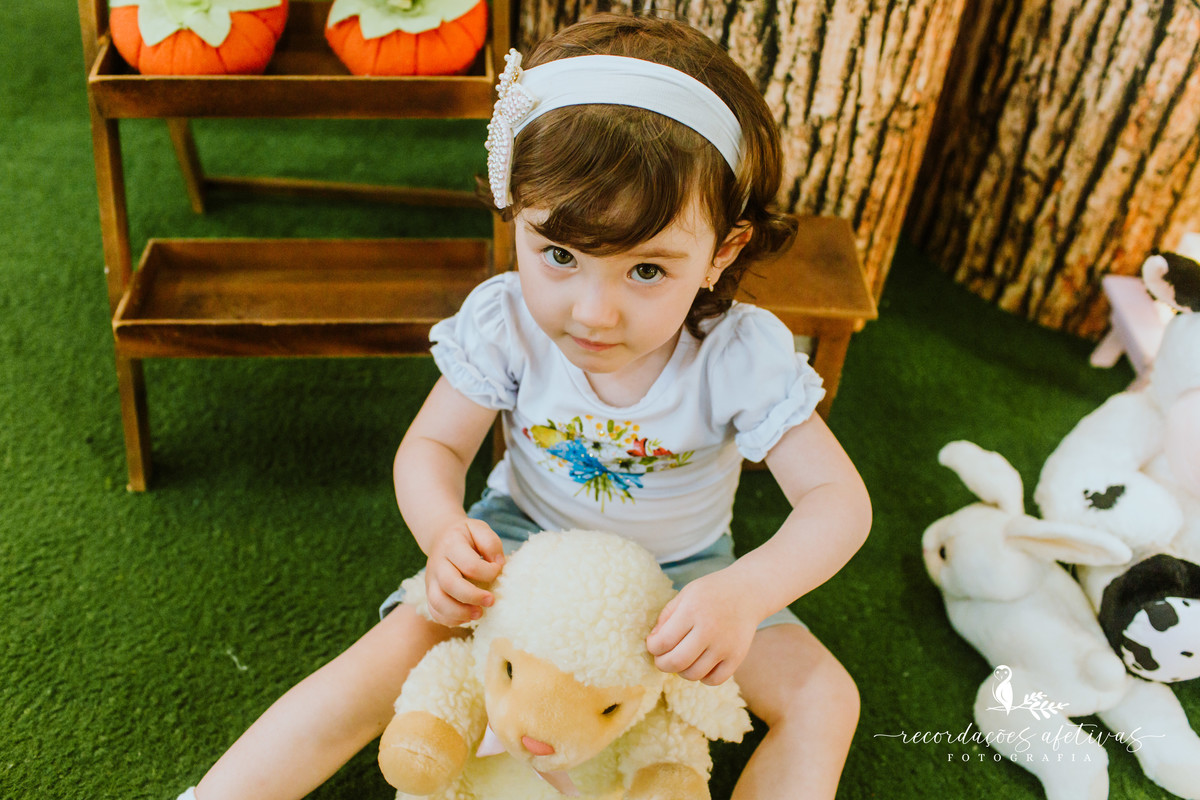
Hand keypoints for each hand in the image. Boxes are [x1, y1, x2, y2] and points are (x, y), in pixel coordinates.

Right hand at [424, 518, 504, 625]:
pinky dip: (450, 619)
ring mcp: (431, 580)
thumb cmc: (466, 536)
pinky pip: (434, 611)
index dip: (488, 572)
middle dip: (473, 596)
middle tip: (491, 601)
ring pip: (437, 602)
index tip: (498, 571)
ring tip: (479, 614)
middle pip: (450, 584)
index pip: (470, 564)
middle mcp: (438, 563)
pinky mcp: (429, 593)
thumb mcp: (479, 529)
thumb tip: (499, 564)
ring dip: (460, 613)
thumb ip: (491, 544)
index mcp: (452, 545)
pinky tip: (467, 617)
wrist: (441, 536)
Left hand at [645, 569, 757, 684]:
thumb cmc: (711, 592)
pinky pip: (714, 680)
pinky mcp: (737, 657)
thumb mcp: (685, 595)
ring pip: (693, 674)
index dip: (652, 647)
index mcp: (692, 611)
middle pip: (676, 662)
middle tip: (662, 657)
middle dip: (662, 663)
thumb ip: (666, 617)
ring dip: (681, 671)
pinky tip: (700, 664)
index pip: (663, 641)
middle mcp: (709, 630)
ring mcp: (725, 646)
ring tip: (682, 658)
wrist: (748, 592)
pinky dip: (702, 677)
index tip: (653, 643)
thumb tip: (653, 642)